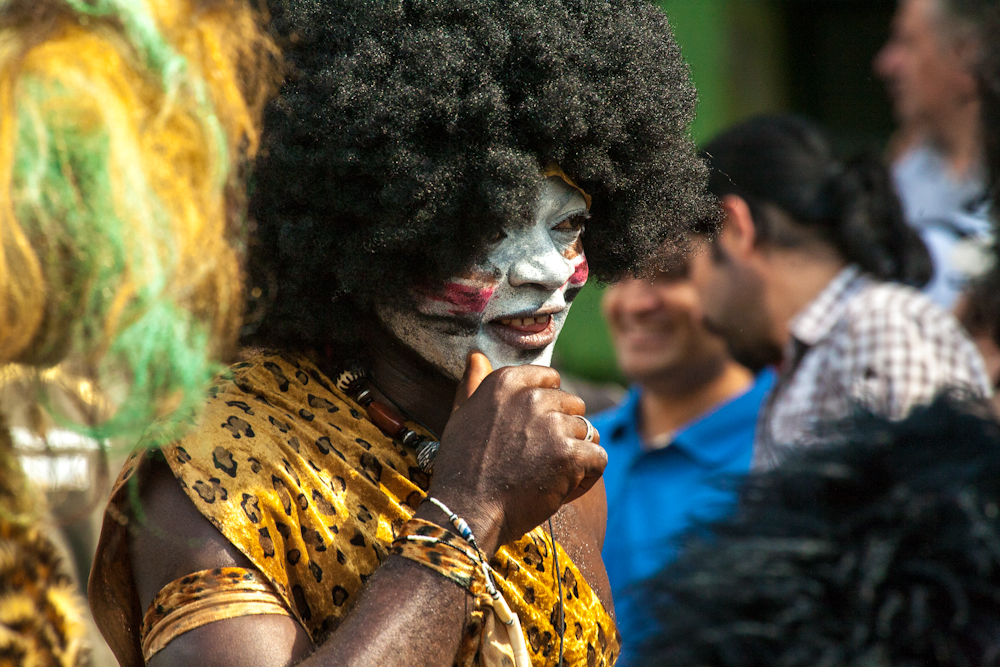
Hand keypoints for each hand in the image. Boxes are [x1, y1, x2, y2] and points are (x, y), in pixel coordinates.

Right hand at [426, 352, 605, 554]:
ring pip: (587, 431)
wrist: (467, 512)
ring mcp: (553, 425)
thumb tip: (476, 355)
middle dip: (563, 431)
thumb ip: (474, 383)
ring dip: (575, 455)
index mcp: (506, 383)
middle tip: (539, 460)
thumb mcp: (460, 416)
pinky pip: (598, 457)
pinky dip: (587, 476)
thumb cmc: (462, 468)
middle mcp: (532, 398)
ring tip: (550, 477)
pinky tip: (564, 488)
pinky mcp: (570, 455)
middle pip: (572, 405)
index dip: (548, 407)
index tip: (532, 432)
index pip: (550, 379)